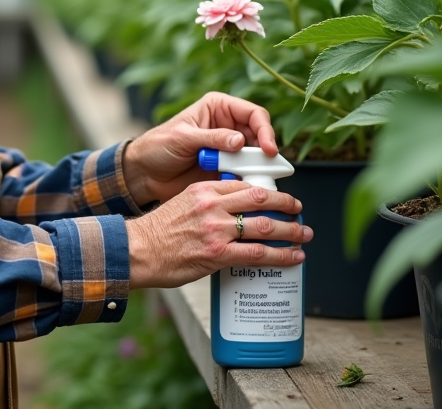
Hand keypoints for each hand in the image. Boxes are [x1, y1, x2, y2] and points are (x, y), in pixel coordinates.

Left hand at [122, 91, 277, 206]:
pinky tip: (242, 187)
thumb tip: (240, 141)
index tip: (269, 148)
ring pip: (256, 157)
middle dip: (264, 152)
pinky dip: (248, 180)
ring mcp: (229, 149)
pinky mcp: (226, 169)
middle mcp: (228, 126)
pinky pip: (246, 174)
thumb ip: (211, 138)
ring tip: (252, 179)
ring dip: (257, 168)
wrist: (144, 174)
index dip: (265, 130)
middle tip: (266, 169)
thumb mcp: (182, 138)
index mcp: (218, 108)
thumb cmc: (157, 147)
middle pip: (260, 136)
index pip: (253, 114)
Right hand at [126, 180, 310, 288]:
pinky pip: (258, 253)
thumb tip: (230, 214)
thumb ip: (207, 205)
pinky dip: (281, 255)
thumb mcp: (181, 204)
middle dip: (285, 203)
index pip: (244, 184)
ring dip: (290, 230)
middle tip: (298, 209)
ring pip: (265, 225)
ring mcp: (216, 229)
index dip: (267, 190)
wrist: (137, 251)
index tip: (278, 196)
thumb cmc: (156, 232)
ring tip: (303, 234)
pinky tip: (293, 257)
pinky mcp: (217, 253)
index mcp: (204, 190)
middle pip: (261, 198)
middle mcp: (213, 205)